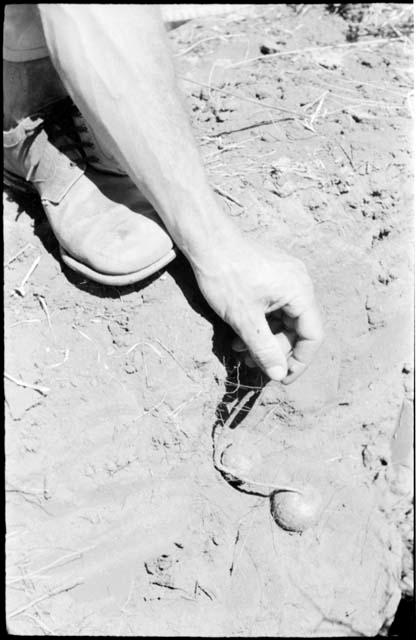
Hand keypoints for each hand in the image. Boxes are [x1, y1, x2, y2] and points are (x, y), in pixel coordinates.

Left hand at [191, 236, 322, 382]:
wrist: (206, 240)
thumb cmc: (226, 277)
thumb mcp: (244, 320)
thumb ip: (265, 349)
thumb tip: (280, 375)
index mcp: (301, 292)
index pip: (312, 336)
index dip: (299, 361)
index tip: (282, 379)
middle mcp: (300, 282)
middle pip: (298, 328)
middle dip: (275, 350)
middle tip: (252, 364)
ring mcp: (286, 276)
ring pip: (284, 318)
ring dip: (265, 338)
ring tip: (240, 350)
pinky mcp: (272, 274)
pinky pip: (274, 305)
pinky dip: (260, 322)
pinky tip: (240, 332)